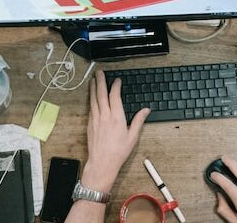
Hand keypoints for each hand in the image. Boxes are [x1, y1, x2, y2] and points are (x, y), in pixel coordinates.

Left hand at [81, 70, 149, 192]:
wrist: (102, 163)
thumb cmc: (118, 152)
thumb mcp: (133, 137)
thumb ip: (139, 121)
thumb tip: (146, 110)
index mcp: (117, 118)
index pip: (115, 96)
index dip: (116, 86)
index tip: (117, 81)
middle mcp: (105, 116)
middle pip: (101, 94)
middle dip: (100, 81)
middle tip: (99, 72)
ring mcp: (95, 119)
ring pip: (93, 99)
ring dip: (93, 88)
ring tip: (93, 80)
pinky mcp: (90, 124)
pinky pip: (90, 108)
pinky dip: (91, 99)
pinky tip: (92, 96)